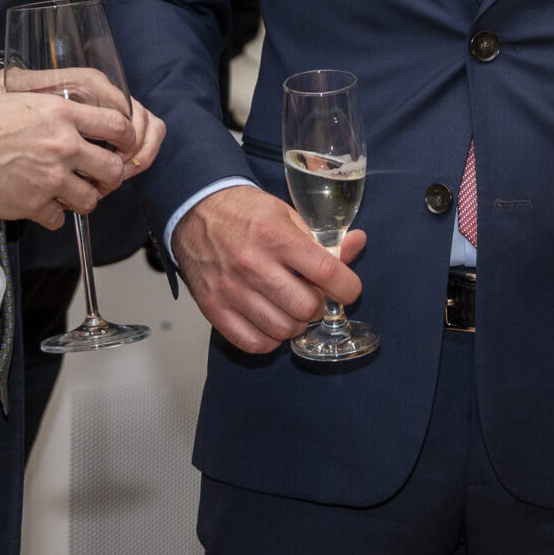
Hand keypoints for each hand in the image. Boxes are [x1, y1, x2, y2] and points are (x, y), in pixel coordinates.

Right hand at [0, 90, 136, 228]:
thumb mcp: (28, 99)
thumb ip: (59, 111)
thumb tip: (80, 119)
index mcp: (64, 114)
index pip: (118, 125)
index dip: (127, 138)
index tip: (124, 145)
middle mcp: (64, 146)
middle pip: (113, 169)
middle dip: (110, 176)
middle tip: (100, 176)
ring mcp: (51, 178)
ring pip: (91, 199)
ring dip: (83, 198)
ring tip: (70, 192)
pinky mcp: (34, 204)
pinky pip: (59, 219)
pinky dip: (53, 215)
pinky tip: (42, 204)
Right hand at [172, 183, 366, 353]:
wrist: (195, 211)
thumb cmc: (245, 212)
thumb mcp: (287, 214)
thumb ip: (322, 238)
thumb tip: (358, 245)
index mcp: (276, 236)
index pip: (327, 272)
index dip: (348, 287)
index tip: (349, 289)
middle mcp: (253, 264)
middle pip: (307, 308)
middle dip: (319, 305)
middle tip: (312, 295)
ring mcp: (231, 290)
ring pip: (283, 330)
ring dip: (296, 324)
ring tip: (290, 308)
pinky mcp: (213, 309)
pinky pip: (254, 343)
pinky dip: (269, 339)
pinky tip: (270, 321)